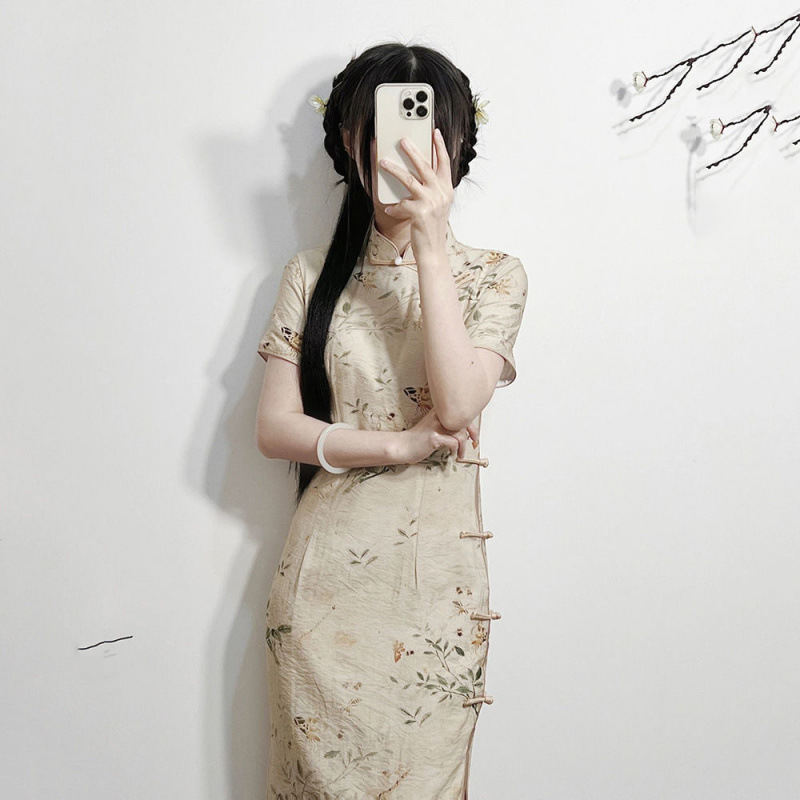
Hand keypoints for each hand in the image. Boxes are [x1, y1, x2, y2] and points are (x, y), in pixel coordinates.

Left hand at [378, 128, 453, 259]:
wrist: (433, 250)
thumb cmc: (431, 227)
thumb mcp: (436, 205)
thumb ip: (430, 188)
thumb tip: (414, 172)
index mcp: (446, 189)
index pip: (444, 162)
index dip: (440, 146)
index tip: (435, 132)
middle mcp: (441, 193)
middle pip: (425, 166)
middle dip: (413, 150)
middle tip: (402, 139)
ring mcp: (431, 202)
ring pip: (409, 180)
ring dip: (394, 169)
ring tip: (383, 161)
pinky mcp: (420, 213)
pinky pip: (402, 203)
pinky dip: (394, 206)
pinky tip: (389, 208)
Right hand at [393, 408, 478, 464]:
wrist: (402, 446)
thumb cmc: (419, 439)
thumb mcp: (434, 427)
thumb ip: (447, 425)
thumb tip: (465, 431)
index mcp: (439, 412)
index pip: (461, 413)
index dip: (471, 424)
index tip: (474, 435)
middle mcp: (438, 416)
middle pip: (463, 422)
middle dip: (473, 433)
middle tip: (474, 442)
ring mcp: (436, 426)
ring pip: (460, 433)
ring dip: (463, 447)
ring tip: (460, 454)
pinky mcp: (434, 437)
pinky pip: (453, 442)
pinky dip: (456, 450)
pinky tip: (452, 454)